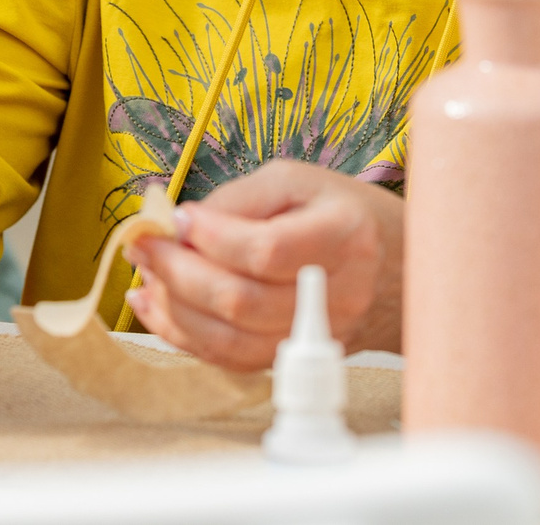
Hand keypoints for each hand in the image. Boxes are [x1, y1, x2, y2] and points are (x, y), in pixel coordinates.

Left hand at [123, 160, 403, 370]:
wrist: (396, 268)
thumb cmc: (341, 213)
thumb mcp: (296, 181)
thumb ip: (238, 200)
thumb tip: (178, 227)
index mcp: (343, 236)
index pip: (267, 250)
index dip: (213, 237)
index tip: (177, 216)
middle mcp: (334, 294)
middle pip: (242, 301)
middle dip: (178, 272)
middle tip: (144, 245)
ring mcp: (316, 336)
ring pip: (229, 339)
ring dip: (173, 308)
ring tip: (145, 275)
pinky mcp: (294, 357)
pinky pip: (230, 359)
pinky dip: (184, 335)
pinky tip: (157, 307)